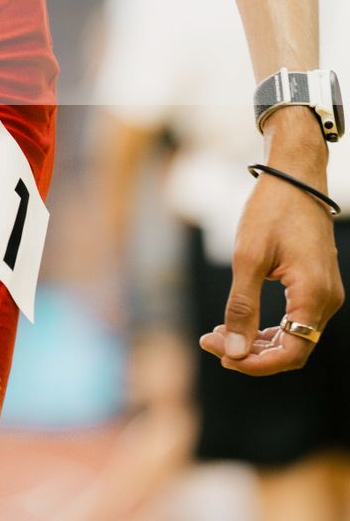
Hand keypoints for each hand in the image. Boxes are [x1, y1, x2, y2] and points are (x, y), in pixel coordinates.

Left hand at [200, 123, 343, 375]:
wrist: (293, 174)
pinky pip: (296, 318)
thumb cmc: (270, 210)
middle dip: (251, 351)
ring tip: (219, 332)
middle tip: (211, 341)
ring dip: (258, 339)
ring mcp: (324, 293)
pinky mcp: (316, 284)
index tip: (219, 354)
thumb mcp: (248, 258)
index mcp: (314, 297)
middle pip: (293, 348)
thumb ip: (242, 308)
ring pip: (294, 336)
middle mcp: (326, 301)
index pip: (290, 354)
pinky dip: (269, 324)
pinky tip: (239, 319)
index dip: (255, 363)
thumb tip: (233, 352)